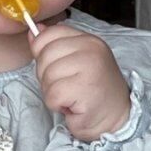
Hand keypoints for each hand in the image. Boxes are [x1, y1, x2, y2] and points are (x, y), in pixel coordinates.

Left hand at [27, 23, 131, 142]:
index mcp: (88, 40)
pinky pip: (52, 94)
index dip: (42, 52)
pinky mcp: (85, 88)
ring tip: (70, 97)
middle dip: (47, 76)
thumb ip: (54, 46)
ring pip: (47, 75)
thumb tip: (33, 31)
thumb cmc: (94, 93)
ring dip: (52, 92)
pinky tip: (72, 106)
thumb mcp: (75, 63)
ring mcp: (90, 67)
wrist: (117, 119)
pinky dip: (56, 105)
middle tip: (65, 87)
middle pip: (45, 55)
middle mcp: (91, 49)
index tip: (55, 67)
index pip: (50, 33)